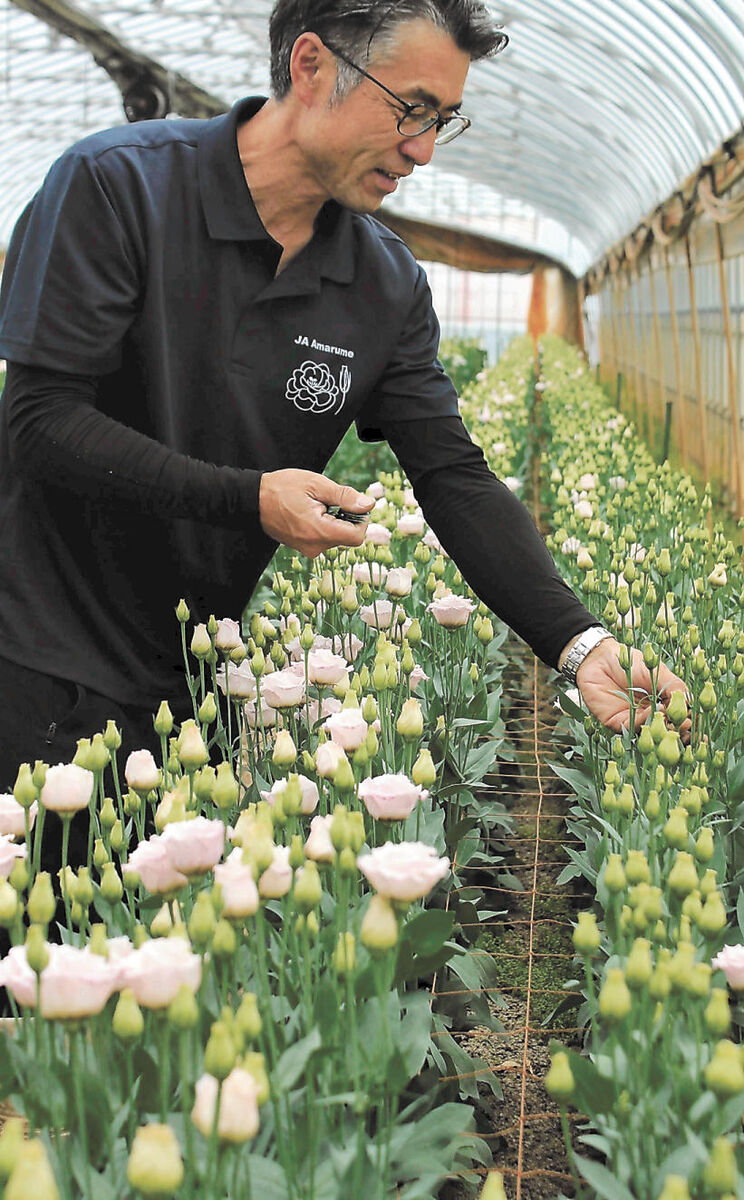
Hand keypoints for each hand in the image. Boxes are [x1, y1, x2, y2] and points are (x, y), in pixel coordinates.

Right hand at [259, 469, 373, 557]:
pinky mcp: (302, 548)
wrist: (253, 499)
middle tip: (328, 500)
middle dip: (345, 518)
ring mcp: (307, 549)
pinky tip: (309, 512)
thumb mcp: (317, 484)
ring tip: (315, 505)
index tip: (351, 504)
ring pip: (335, 538)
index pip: (357, 537)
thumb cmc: (282, 488)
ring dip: (333, 521)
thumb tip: (368, 505)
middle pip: (346, 537)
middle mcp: (314, 547)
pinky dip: (323, 526)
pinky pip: (322, 539)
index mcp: (320, 532)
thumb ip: (345, 496)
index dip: (361, 520)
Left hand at [575, 637, 690, 739]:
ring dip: (664, 730)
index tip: (698, 725)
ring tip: (676, 722)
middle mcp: (648, 715)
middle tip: (689, 728)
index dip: (688, 722)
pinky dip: (645, 722)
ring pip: (650, 733)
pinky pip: (633, 728)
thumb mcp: (658, 672)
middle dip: (678, 731)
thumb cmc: (631, 662)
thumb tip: (691, 705)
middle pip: (666, 730)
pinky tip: (655, 713)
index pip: (678, 717)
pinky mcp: (617, 722)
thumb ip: (675, 688)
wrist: (601, 658)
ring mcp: (633, 720)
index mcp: (661, 703)